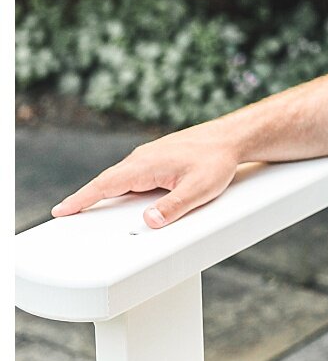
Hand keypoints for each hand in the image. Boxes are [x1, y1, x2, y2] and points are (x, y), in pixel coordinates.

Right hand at [50, 123, 240, 227]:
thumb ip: (174, 206)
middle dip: (86, 198)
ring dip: (103, 191)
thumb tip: (150, 222)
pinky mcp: (158, 158)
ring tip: (87, 209)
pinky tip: (121, 196)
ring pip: (120, 178)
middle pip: (108, 182)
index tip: (61, 210)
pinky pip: (133, 175)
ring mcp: (150, 156)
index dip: (81, 199)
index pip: (105, 184)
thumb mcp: (200, 188)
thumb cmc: (218, 160)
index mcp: (146, 165)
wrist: (233, 137)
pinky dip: (120, 186)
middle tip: (66, 214)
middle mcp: (143, 158)